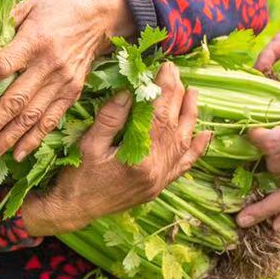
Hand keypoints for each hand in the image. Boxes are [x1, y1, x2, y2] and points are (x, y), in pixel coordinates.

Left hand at [0, 0, 134, 161]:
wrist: (101, 16)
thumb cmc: (60, 7)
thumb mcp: (31, 4)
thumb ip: (4, 22)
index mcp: (34, 40)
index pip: (1, 66)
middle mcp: (48, 64)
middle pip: (16, 99)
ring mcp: (62, 81)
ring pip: (33, 115)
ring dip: (10, 138)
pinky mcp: (73, 92)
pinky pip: (52, 119)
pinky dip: (35, 139)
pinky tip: (19, 154)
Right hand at [17, 62, 211, 236]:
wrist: (74, 210)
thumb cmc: (78, 177)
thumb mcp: (88, 145)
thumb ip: (110, 119)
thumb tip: (129, 92)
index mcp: (139, 159)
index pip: (158, 116)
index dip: (164, 90)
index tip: (166, 68)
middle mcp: (156, 171)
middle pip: (173, 126)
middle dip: (176, 95)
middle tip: (175, 72)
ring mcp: (160, 180)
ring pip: (182, 143)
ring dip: (190, 116)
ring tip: (193, 93)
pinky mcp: (158, 186)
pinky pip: (183, 166)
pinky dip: (196, 150)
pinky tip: (205, 135)